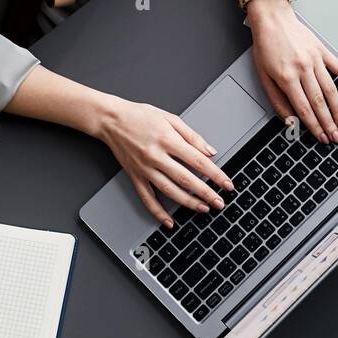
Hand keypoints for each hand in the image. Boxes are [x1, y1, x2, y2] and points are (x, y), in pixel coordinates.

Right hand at [94, 97, 233, 228]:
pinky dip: (158, 212)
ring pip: (169, 191)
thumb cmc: (140, 116)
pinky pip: (147, 198)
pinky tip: (169, 221)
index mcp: (168, 140)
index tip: (227, 184)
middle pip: (186, 179)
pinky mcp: (135, 176)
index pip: (198, 161)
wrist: (111, 120)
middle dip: (206, 193)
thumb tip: (211, 151)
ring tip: (203, 209)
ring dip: (188, 202)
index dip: (215, 175)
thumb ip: (193, 136)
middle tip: (220, 202)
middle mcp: (156, 156)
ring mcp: (144, 168)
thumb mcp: (171, 118)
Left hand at [247, 0, 337, 142]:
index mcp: (286, 77)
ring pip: (331, 90)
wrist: (272, 19)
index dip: (314, 126)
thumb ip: (277, 101)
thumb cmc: (266, 47)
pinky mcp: (323, 51)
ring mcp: (315, 60)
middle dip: (328, 123)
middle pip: (319, 103)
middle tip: (336, 138)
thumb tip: (290, 121)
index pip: (304, 109)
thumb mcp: (263, 76)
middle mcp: (303, 69)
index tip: (321, 137)